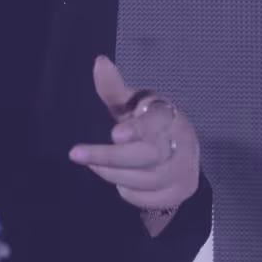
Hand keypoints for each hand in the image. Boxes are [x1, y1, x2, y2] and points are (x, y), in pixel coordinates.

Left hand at [69, 56, 200, 214]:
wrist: (181, 150)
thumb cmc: (147, 121)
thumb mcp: (132, 103)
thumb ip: (114, 88)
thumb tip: (99, 61)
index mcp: (168, 115)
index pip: (156, 121)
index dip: (138, 128)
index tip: (115, 134)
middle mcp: (181, 142)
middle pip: (147, 155)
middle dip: (110, 157)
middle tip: (76, 154)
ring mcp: (184, 169)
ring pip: (146, 179)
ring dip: (113, 174)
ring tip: (94, 165)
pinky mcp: (182, 192)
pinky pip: (150, 199)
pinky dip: (130, 192)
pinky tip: (120, 181)